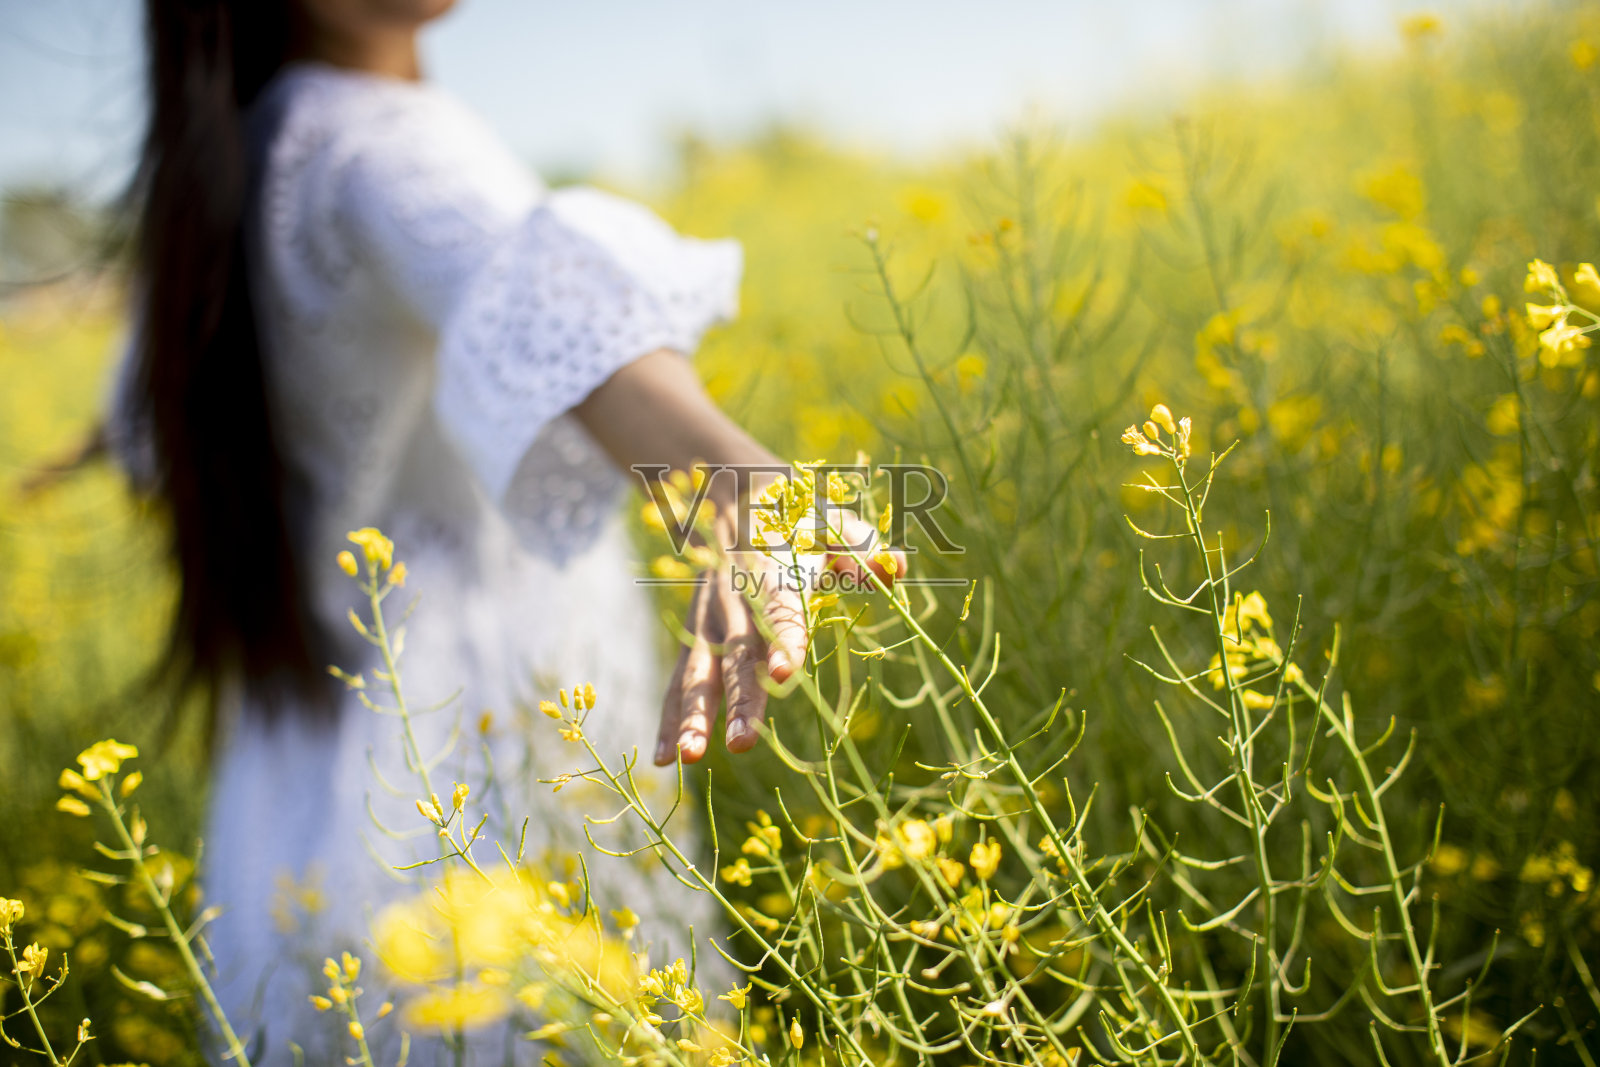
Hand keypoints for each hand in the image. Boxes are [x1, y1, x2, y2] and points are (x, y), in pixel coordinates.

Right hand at [652, 511, 904, 765]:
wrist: (735, 499)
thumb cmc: (798, 522)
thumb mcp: (832, 522)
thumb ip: (861, 545)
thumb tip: (894, 568)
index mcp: (771, 571)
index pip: (779, 606)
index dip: (784, 636)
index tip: (788, 672)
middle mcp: (734, 600)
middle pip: (737, 654)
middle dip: (740, 699)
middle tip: (743, 743)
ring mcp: (709, 622)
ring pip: (699, 672)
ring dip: (695, 716)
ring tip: (690, 756)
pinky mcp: (695, 639)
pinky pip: (679, 681)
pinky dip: (668, 718)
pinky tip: (663, 759)